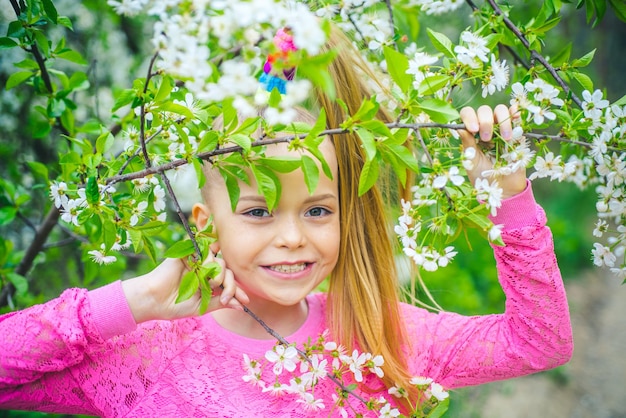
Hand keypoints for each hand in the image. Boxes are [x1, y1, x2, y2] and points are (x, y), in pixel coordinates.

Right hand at [122, 255, 249, 322]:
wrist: (153, 301)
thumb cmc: (175, 306)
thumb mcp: (202, 307)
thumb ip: (221, 302)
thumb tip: (242, 305)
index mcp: (208, 282)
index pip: (228, 281)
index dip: (237, 289)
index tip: (245, 301)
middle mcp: (204, 270)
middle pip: (227, 270)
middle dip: (231, 284)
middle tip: (225, 297)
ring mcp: (196, 261)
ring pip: (219, 261)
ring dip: (219, 274)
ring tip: (210, 285)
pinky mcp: (187, 252)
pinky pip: (203, 248)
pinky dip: (209, 254)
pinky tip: (208, 265)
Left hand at [458, 104, 526, 198]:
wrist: (503, 189)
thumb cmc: (483, 177)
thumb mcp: (472, 161)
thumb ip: (467, 144)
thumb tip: (458, 127)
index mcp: (472, 133)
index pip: (468, 114)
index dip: (469, 117)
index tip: (473, 129)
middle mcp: (485, 128)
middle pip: (484, 110)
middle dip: (485, 121)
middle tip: (487, 138)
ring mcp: (501, 129)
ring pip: (500, 111)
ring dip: (502, 121)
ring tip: (504, 138)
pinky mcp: (516, 132)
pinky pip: (516, 116)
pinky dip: (516, 112)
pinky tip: (516, 117)